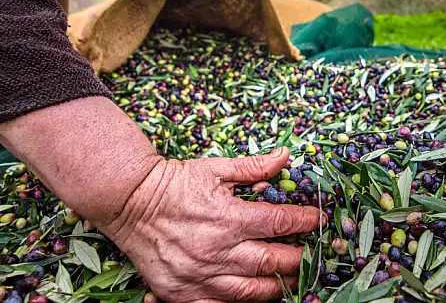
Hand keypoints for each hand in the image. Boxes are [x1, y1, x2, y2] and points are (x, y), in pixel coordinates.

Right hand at [99, 147, 321, 302]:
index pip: (280, 223)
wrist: (128, 202)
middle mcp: (216, 250)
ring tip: (292, 279)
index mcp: (227, 217)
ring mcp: (199, 276)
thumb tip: (286, 157)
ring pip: (251, 291)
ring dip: (277, 286)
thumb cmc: (174, 184)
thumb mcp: (215, 169)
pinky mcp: (182, 293)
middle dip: (298, 259)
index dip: (304, 221)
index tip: (317, 219)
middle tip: (311, 254)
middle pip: (272, 262)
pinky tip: (255, 296)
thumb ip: (253, 167)